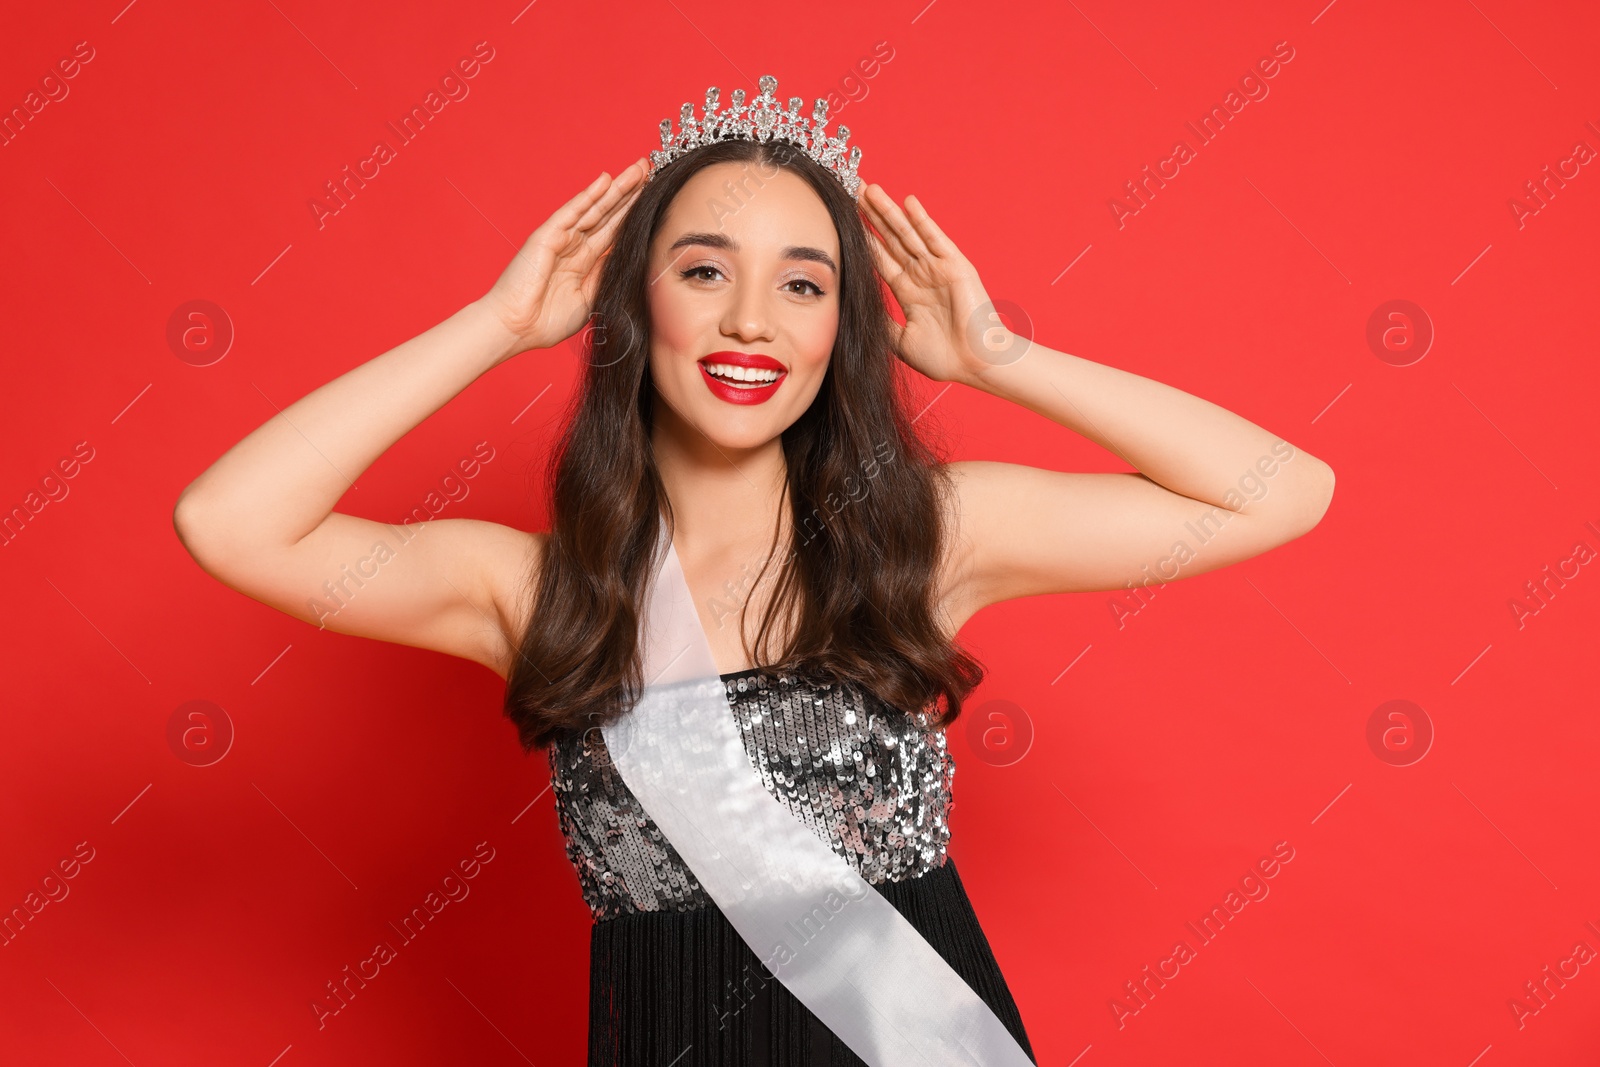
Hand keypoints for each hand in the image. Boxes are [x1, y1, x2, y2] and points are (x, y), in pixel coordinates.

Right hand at [479, 159, 646, 356]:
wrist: (516, 328)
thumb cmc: (546, 321)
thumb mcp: (589, 298)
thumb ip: (605, 275)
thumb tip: (626, 256)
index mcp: (584, 262)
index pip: (614, 232)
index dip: (632, 214)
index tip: (654, 197)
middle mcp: (574, 246)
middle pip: (608, 214)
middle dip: (629, 193)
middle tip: (649, 170)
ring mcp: (561, 239)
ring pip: (594, 208)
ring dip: (616, 189)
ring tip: (638, 169)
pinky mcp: (547, 236)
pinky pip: (571, 212)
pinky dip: (588, 196)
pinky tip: (605, 180)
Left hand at [859, 183, 1017, 384]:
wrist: (975, 364)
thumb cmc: (943, 358)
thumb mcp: (899, 341)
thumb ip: (880, 321)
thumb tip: (855, 311)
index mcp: (908, 292)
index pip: (880, 258)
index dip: (863, 239)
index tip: (843, 221)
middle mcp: (921, 275)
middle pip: (891, 239)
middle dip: (871, 216)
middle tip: (852, 191)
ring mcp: (938, 268)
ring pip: (908, 234)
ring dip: (890, 212)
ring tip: (870, 190)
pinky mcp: (955, 266)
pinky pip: (936, 238)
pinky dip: (923, 220)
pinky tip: (909, 202)